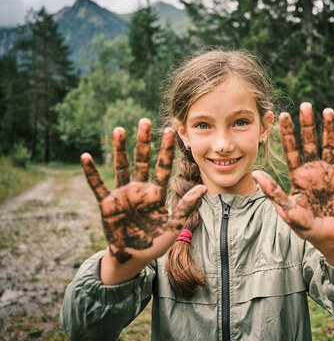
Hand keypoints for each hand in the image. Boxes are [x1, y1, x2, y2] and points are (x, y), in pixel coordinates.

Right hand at [81, 119, 206, 265]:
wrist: (133, 257)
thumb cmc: (155, 242)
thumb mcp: (174, 225)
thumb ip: (187, 206)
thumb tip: (204, 187)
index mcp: (156, 193)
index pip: (163, 167)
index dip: (166, 150)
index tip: (170, 131)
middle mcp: (140, 189)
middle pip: (142, 161)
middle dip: (143, 142)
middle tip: (145, 121)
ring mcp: (123, 195)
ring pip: (121, 167)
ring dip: (119, 149)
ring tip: (119, 129)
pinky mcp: (107, 204)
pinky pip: (98, 186)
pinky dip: (91, 173)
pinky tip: (86, 157)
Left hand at [252, 103, 333, 264]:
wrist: (327, 238)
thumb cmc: (304, 225)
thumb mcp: (287, 210)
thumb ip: (273, 192)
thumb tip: (255, 173)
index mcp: (297, 175)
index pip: (291, 149)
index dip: (288, 133)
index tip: (283, 115)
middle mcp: (313, 169)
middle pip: (309, 142)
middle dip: (307, 125)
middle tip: (305, 105)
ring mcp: (330, 173)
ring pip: (330, 146)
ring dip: (329, 129)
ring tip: (328, 111)